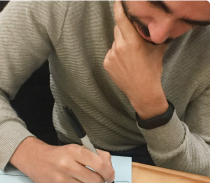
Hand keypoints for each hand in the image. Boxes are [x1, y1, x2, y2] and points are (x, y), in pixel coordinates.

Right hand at [10, 137, 114, 182]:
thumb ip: (97, 155)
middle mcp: (67, 166)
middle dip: (100, 181)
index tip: (110, 175)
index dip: (109, 172)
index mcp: (74, 152)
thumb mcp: (77, 148)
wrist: (35, 160)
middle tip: (96, 178)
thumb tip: (110, 169)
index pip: (99, 165)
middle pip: (96, 181)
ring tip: (83, 180)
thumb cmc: (60, 155)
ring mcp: (61, 181)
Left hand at [104, 1, 168, 118]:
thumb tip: (154, 24)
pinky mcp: (106, 63)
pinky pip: (111, 52)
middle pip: (118, 28)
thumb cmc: (151, 70)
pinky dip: (116, 53)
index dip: (118, 8)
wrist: (142, 91)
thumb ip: (152, 35)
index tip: (118, 1)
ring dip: (121, 42)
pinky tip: (124, 62)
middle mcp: (119, 47)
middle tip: (133, 35)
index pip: (121, 19)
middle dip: (124, 27)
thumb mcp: (157, 49)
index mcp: (132, 42)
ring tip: (130, 54)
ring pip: (115, 41)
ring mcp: (111, 56)